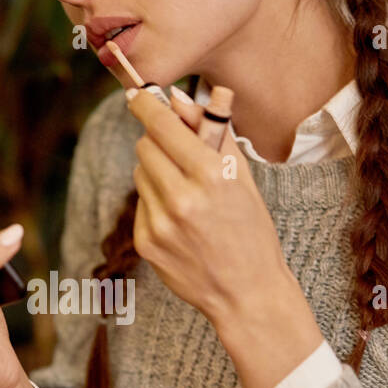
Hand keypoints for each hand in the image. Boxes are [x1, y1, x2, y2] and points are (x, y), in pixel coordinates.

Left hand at [128, 86, 293, 332]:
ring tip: (186, 193)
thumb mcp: (240, 177)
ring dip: (157, 173)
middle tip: (177, 151)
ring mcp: (160, 224)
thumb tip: (176, 100)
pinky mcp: (146, 244)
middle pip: (145, 146)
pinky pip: (140, 205)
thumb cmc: (251, 230)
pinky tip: (180, 221)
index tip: (136, 94)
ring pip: (140, 174)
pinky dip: (155, 203)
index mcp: (210, 175)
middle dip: (157, 141)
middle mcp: (181, 198)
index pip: (162, 126)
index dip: (145, 106)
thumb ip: (211, 132)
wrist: (247, 292)